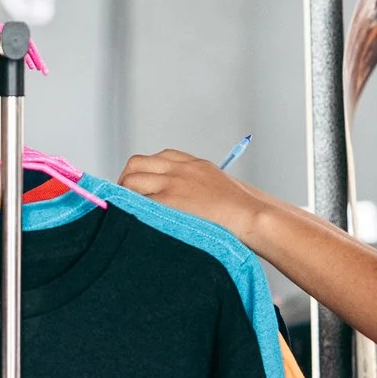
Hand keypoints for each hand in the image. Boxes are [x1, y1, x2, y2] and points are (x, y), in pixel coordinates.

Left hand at [119, 149, 271, 239]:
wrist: (251, 215)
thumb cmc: (240, 209)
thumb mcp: (217, 185)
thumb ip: (196, 185)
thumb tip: (183, 199)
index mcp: (192, 164)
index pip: (156, 158)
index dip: (143, 172)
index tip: (139, 187)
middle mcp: (179, 169)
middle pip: (137, 164)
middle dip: (126, 179)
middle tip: (125, 199)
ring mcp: (172, 184)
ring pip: (131, 179)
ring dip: (125, 194)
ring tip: (125, 211)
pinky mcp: (169, 201)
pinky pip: (138, 200)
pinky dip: (130, 208)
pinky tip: (131, 219)